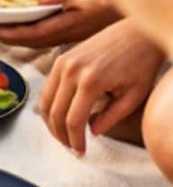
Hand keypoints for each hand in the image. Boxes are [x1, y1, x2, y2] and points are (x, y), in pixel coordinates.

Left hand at [0, 0, 116, 48]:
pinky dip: (2, 22)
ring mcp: (47, 34)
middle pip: (5, 34)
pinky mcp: (50, 29)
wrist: (123, 15)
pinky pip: (20, 29)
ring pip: (11, 33)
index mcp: (52, 29)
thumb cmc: (106, 3)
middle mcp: (46, 35)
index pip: (13, 32)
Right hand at [38, 18, 165, 154]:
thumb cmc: (140, 63)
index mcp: (91, 81)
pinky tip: (62, 116)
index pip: (74, 120)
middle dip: (61, 135)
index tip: (81, 152)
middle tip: (71, 148)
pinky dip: (50, 105)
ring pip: (45, 101)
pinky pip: (48, 87)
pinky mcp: (61, 58)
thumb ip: (112, 117)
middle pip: (55, 113)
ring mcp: (62, 62)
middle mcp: (70, 71)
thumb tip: (92, 131)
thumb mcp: (134, 96)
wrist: (135, 33)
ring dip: (51, 122)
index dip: (75, 141)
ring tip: (64, 135)